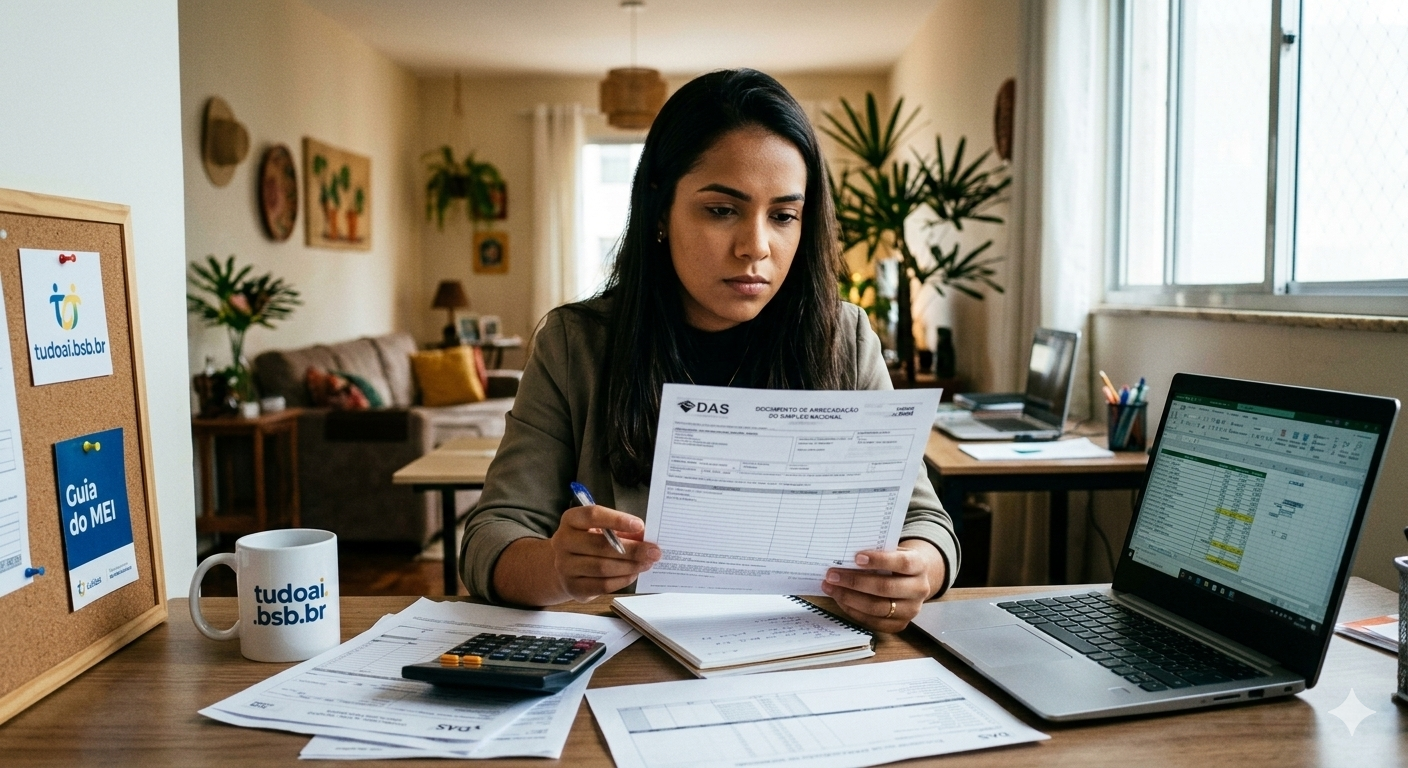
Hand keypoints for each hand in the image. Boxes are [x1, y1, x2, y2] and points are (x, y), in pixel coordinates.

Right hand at [549, 505, 659, 600]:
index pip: (593, 515)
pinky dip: (622, 580)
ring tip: (647, 563)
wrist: (564, 566)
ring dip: (630, 566)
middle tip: (654, 551)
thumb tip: (646, 538)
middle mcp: (563, 541)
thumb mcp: (600, 530)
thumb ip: (621, 531)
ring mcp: (565, 566)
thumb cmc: (588, 542)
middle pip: (601, 545)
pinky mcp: (572, 587)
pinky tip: (633, 574)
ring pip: (602, 567)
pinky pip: (602, 585)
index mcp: (571, 520)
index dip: (617, 520)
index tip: (640, 526)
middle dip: (632, 549)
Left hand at [821, 539, 946, 632]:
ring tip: (830, 587)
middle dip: (855, 582)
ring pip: (877, 608)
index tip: (856, 557)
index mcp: (919, 565)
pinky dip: (853, 611)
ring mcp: (911, 610)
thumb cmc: (895, 561)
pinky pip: (873, 621)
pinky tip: (840, 600)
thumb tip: (843, 555)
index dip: (879, 560)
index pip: (902, 563)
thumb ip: (876, 552)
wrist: (913, 580)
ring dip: (849, 598)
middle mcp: (919, 589)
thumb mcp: (892, 551)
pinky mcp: (900, 624)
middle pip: (885, 588)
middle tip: (832, 575)